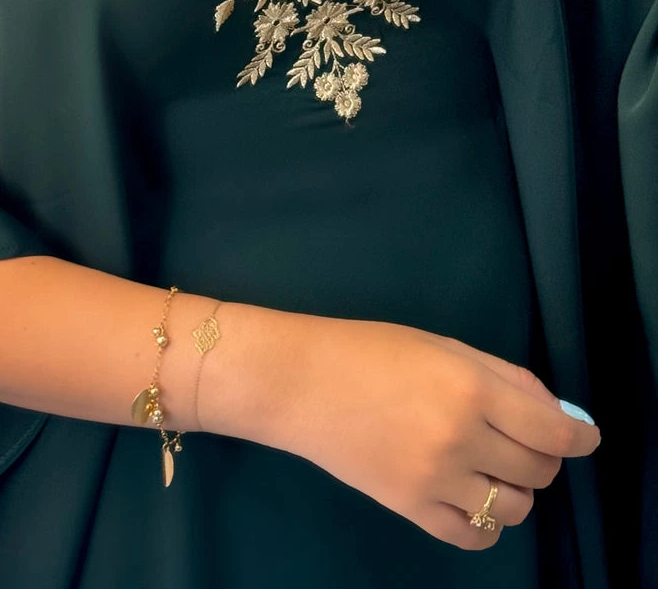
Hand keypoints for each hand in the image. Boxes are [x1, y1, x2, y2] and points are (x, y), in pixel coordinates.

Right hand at [270, 315, 599, 549]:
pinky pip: (474, 538)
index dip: (580, 437)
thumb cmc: (370, 351)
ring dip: (514, 489)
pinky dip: (485, 525)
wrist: (300, 383)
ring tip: (489, 466)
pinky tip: (471, 498)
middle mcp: (460, 438)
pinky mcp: (411, 509)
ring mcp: (435, 480)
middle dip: (541, 456)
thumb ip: (504, 377)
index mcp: (470, 388)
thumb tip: (556, 414)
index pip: (552, 432)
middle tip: (518, 438)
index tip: (584, 437)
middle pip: (538, 470)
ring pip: (514, 508)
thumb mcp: (442, 346)